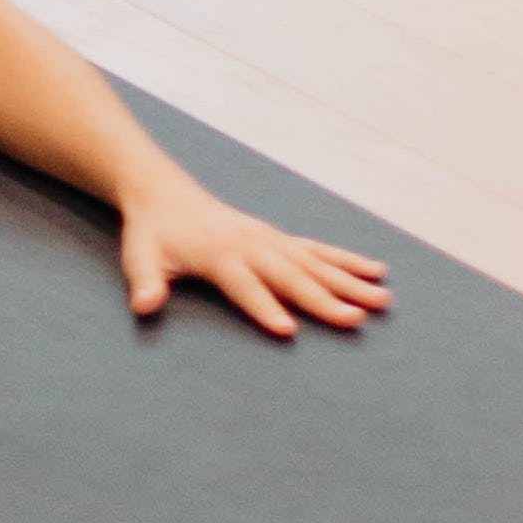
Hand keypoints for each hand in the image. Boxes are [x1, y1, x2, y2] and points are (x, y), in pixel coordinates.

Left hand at [118, 185, 391, 338]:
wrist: (164, 192)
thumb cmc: (152, 233)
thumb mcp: (139, 258)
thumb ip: (144, 284)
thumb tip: (145, 306)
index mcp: (219, 253)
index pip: (245, 285)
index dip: (264, 308)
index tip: (288, 330)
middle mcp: (251, 244)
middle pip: (292, 276)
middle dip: (325, 299)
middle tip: (356, 320)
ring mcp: (269, 238)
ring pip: (316, 262)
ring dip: (350, 281)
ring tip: (383, 299)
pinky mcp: (278, 237)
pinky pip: (318, 249)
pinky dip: (348, 260)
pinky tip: (376, 270)